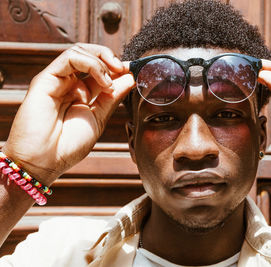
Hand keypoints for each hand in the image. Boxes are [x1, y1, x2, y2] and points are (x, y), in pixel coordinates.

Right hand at [2, 43, 134, 184]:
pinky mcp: (46, 78)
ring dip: (102, 60)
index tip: (135, 72)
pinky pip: (69, 57)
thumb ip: (113, 98)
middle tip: (126, 69)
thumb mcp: (98, 118)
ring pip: (79, 51)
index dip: (118, 69)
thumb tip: (130, 78)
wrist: (45, 161)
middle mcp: (69, 83)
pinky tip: (103, 81)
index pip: (101, 71)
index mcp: (81, 94)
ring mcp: (57, 80)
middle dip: (111, 58)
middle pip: (90, 56)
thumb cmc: (69, 145)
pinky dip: (91, 64)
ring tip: (114, 76)